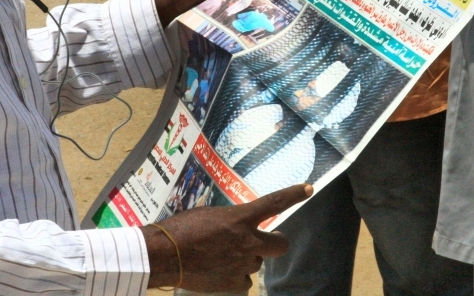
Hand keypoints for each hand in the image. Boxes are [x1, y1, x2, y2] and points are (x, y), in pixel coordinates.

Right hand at [142, 184, 312, 290]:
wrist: (165, 255)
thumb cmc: (181, 229)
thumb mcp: (208, 215)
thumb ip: (229, 221)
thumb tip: (236, 228)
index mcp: (239, 218)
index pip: (274, 203)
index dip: (294, 195)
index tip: (309, 189)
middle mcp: (247, 242)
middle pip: (280, 245)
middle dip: (276, 242)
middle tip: (266, 240)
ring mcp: (242, 264)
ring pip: (255, 263)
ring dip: (245, 259)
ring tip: (221, 256)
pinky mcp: (233, 284)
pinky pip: (244, 281)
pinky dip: (235, 277)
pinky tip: (219, 271)